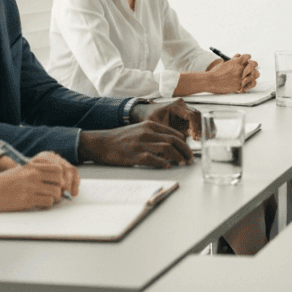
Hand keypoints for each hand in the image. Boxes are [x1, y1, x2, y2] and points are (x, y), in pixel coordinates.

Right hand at [0, 151, 79, 217]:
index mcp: (32, 166)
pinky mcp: (27, 199)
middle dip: (60, 188)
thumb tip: (55, 181)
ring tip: (45, 200)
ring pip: (56, 193)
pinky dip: (46, 205)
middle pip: (60, 180)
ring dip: (54, 199)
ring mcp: (30, 187)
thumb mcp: (20, 172)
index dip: (60, 178)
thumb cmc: (2, 184)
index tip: (57, 184)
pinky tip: (38, 205)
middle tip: (54, 194)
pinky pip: (47, 202)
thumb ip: (35, 174)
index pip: (57, 169)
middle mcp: (33, 174)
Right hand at [79, 120, 193, 167]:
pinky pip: (154, 159)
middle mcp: (148, 133)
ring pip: (168, 148)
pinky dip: (163, 163)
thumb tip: (169, 145)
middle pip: (174, 140)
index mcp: (150, 126)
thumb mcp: (139, 131)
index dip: (184, 143)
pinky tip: (167, 166)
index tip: (188, 150)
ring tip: (182, 163)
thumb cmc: (120, 139)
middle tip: (190, 159)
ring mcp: (142, 144)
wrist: (101, 143)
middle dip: (185, 150)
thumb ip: (153, 135)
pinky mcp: (136, 155)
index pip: (174, 133)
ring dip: (178, 157)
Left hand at [132, 98, 202, 139]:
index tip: (195, 138)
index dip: (195, 127)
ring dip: (198, 129)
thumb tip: (179, 144)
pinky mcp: (185, 116)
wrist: (144, 113)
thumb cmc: (148, 117)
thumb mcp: (156, 126)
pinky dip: (195, 130)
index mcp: (175, 106)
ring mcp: (184, 110)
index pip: (191, 116)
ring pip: (198, 118)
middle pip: (197, 116)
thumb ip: (168, 134)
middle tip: (197, 140)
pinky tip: (193, 138)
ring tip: (195, 140)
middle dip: (199, 128)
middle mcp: (182, 106)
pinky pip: (194, 122)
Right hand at [207, 55, 258, 92]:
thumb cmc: (217, 72)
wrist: (211, 81)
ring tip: (249, 75)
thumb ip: (234, 59)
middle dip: (252, 66)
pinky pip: (252, 83)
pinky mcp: (240, 85)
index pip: (248, 56)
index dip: (248, 58)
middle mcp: (240, 69)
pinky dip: (251, 83)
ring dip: (253, 74)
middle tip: (251, 68)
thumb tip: (239, 56)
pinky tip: (248, 83)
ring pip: (255, 74)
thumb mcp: (225, 62)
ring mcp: (241, 77)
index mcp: (236, 62)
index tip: (247, 60)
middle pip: (254, 64)